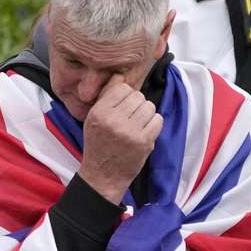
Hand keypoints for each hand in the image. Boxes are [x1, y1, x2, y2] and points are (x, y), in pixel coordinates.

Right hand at [77, 74, 162, 202]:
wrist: (103, 175)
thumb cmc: (98, 145)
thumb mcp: (93, 119)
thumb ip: (106, 98)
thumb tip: (121, 75)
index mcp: (99, 112)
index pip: (122, 87)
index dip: (126, 95)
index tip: (124, 105)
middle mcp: (113, 120)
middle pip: (137, 96)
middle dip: (137, 104)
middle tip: (131, 118)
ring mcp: (130, 131)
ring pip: (149, 106)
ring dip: (146, 114)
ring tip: (138, 124)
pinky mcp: (144, 142)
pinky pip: (158, 120)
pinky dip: (154, 124)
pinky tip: (145, 132)